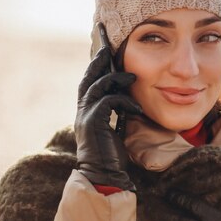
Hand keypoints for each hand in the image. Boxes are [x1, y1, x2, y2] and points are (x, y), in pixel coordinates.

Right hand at [74, 45, 141, 190]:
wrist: (104, 175)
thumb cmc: (111, 154)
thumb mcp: (115, 127)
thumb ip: (115, 111)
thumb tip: (126, 96)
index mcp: (87, 111)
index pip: (89, 83)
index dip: (95, 67)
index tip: (102, 51)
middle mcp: (82, 111)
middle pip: (87, 78)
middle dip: (97, 60)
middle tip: (107, 46)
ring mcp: (85, 117)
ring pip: (96, 86)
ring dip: (115, 78)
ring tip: (133, 76)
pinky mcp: (93, 123)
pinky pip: (108, 101)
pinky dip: (124, 100)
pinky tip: (137, 106)